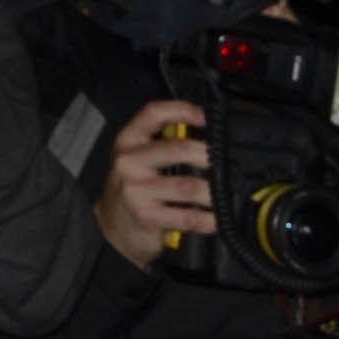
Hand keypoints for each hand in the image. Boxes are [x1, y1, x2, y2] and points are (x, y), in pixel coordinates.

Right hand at [94, 95, 216, 268]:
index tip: (206, 117)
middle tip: (226, 163)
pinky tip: (216, 219)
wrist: (112, 227)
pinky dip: (208, 219)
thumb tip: (207, 137)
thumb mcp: (138, 159)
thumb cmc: (134, 189)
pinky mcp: (146, 216)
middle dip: (208, 155)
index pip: (153, 113)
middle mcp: (128, 161)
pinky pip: (187, 217)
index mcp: (128, 141)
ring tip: (226, 194)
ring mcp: (135, 190)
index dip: (182, 110)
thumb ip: (163, 144)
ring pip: (187, 186)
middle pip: (177, 149)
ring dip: (213, 192)